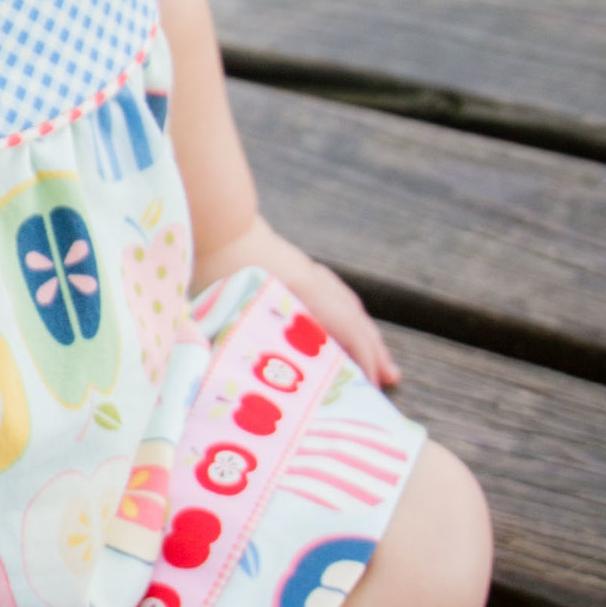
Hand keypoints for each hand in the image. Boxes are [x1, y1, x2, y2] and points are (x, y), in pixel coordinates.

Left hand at [198, 219, 402, 391]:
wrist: (217, 222)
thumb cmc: (215, 264)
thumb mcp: (222, 306)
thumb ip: (236, 339)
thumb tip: (240, 375)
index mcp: (300, 290)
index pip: (346, 327)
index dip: (362, 356)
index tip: (371, 384)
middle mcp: (313, 281)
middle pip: (355, 317)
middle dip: (374, 349)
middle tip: (390, 379)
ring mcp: (309, 272)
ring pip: (349, 305)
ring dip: (366, 332)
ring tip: (379, 360)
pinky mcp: (300, 269)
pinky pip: (336, 295)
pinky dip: (349, 315)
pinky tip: (349, 329)